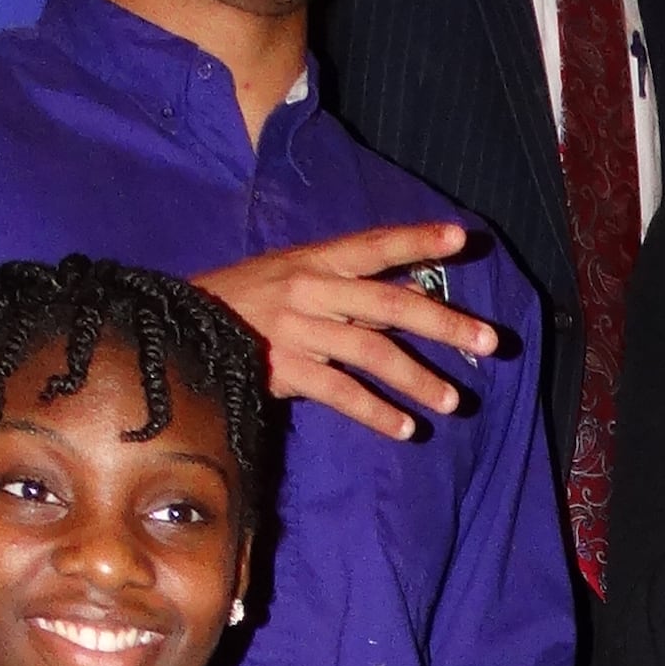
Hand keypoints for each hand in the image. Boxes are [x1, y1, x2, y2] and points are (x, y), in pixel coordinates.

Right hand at [193, 225, 497, 439]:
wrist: (175, 329)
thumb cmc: (242, 303)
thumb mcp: (291, 278)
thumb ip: (348, 287)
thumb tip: (411, 291)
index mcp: (313, 260)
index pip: (373, 245)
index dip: (417, 239)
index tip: (462, 237)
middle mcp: (309, 289)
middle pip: (388, 303)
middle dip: (443, 323)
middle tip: (488, 341)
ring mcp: (296, 329)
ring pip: (370, 352)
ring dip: (417, 379)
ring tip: (453, 401)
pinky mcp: (282, 369)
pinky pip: (340, 393)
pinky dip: (376, 412)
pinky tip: (405, 428)